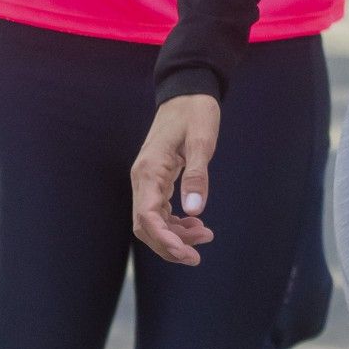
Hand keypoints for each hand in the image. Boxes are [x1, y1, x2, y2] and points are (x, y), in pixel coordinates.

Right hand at [131, 94, 221, 265]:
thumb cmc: (195, 112)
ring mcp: (148, 179)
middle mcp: (143, 178)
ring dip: (175, 235)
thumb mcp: (201, 141)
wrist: (187, 91)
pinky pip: (160, 210)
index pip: (147, 217)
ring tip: (205, 236)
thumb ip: (197, 176)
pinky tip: (196, 224)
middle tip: (196, 256)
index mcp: (150, 170)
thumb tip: (194, 212)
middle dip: (169, 245)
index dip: (165, 240)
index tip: (187, 254)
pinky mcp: (156, 179)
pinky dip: (175, 223)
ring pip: (152, 221)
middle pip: (145, 226)